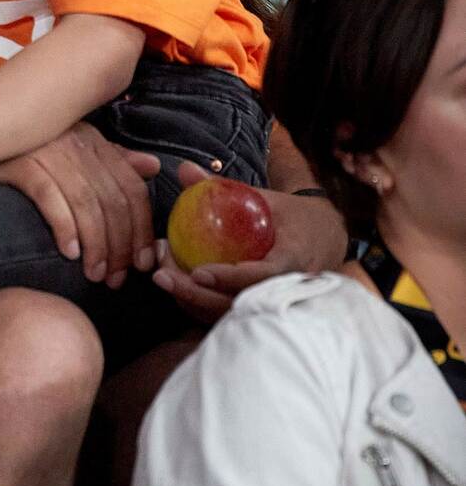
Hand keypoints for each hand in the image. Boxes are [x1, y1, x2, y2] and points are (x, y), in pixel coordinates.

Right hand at [0, 123, 159, 287]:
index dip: (141, 228)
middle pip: (112, 201)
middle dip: (119, 246)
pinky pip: (50, 197)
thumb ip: (114, 160)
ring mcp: (50, 151)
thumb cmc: (30, 147)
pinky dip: (64, 227)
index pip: (132, 188)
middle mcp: (77, 144)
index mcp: (96, 143)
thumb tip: (152, 167)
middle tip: (115, 278)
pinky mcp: (22, 163)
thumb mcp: (76, 149)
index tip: (142, 262)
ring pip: (86, 204)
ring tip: (94, 274)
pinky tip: (70, 252)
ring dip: (96, 245)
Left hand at [152, 161, 346, 323]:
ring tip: (161, 277)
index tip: (198, 272)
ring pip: (229, 315)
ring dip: (192, 301)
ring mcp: (274, 306)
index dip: (230, 277)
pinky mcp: (260, 312)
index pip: (263, 275)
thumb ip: (225, 186)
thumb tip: (183, 169)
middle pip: (239, 303)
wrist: (324, 242)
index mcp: (294, 258)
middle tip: (162, 275)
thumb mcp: (265, 197)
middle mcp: (286, 289)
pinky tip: (175, 285)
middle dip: (196, 295)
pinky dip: (199, 304)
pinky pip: (227, 316)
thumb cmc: (292, 217)